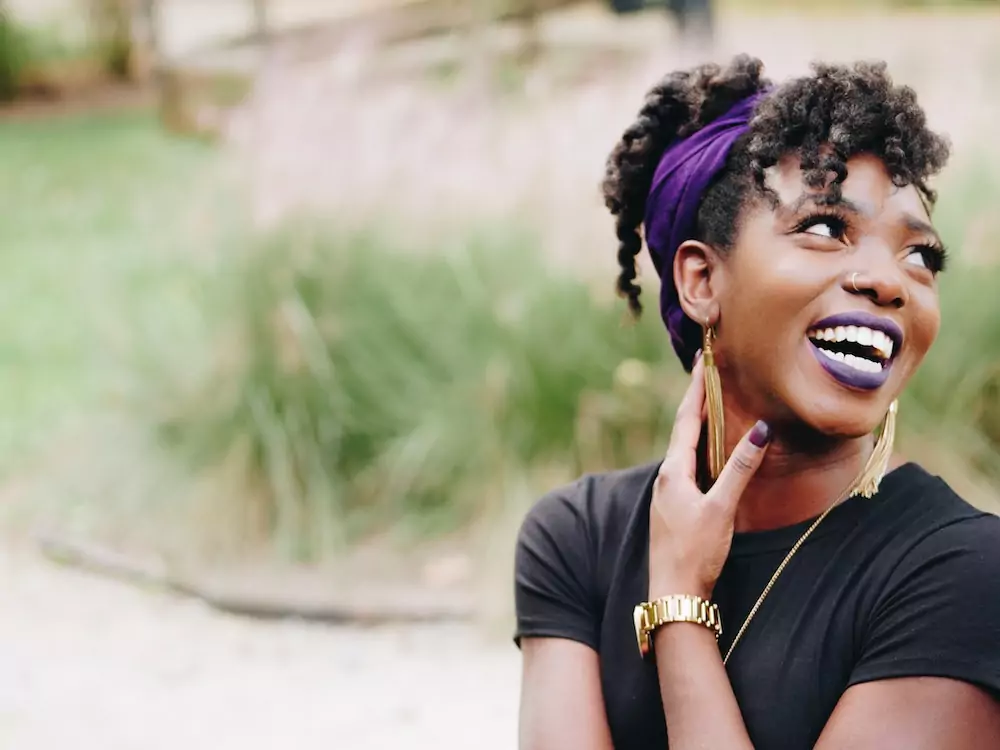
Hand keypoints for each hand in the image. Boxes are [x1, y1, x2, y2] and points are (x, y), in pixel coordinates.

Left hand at [648, 355, 771, 600]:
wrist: (674, 593)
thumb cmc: (695, 552)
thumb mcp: (721, 508)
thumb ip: (740, 469)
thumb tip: (759, 430)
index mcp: (673, 472)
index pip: (686, 420)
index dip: (696, 390)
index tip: (702, 361)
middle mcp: (666, 477)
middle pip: (682, 429)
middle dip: (696, 400)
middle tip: (706, 372)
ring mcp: (669, 493)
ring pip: (684, 448)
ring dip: (697, 423)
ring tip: (709, 402)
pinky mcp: (675, 507)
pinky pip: (687, 465)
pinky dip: (699, 447)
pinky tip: (707, 451)